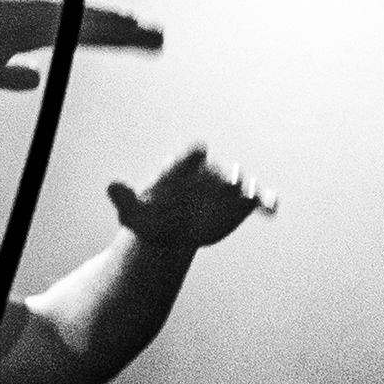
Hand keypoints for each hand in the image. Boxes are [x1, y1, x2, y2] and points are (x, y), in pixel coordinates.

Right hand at [0, 0, 165, 90]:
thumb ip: (13, 76)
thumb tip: (37, 78)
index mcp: (33, 36)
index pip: (83, 39)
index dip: (112, 43)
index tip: (138, 46)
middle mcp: (41, 21)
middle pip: (93, 27)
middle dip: (127, 33)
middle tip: (161, 37)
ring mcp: (36, 14)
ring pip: (87, 20)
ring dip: (120, 24)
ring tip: (151, 30)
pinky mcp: (29, 12)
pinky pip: (71, 17)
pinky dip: (98, 19)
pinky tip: (120, 22)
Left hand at [107, 146, 273, 250]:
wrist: (169, 232)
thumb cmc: (148, 217)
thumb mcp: (133, 213)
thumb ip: (124, 199)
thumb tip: (111, 185)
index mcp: (182, 169)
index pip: (190, 156)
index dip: (193, 154)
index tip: (199, 151)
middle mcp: (207, 175)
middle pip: (218, 169)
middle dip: (225, 173)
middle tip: (232, 180)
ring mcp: (224, 190)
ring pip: (240, 183)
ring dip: (247, 187)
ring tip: (252, 195)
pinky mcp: (239, 206)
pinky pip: (256, 200)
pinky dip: (266, 201)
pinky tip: (273, 207)